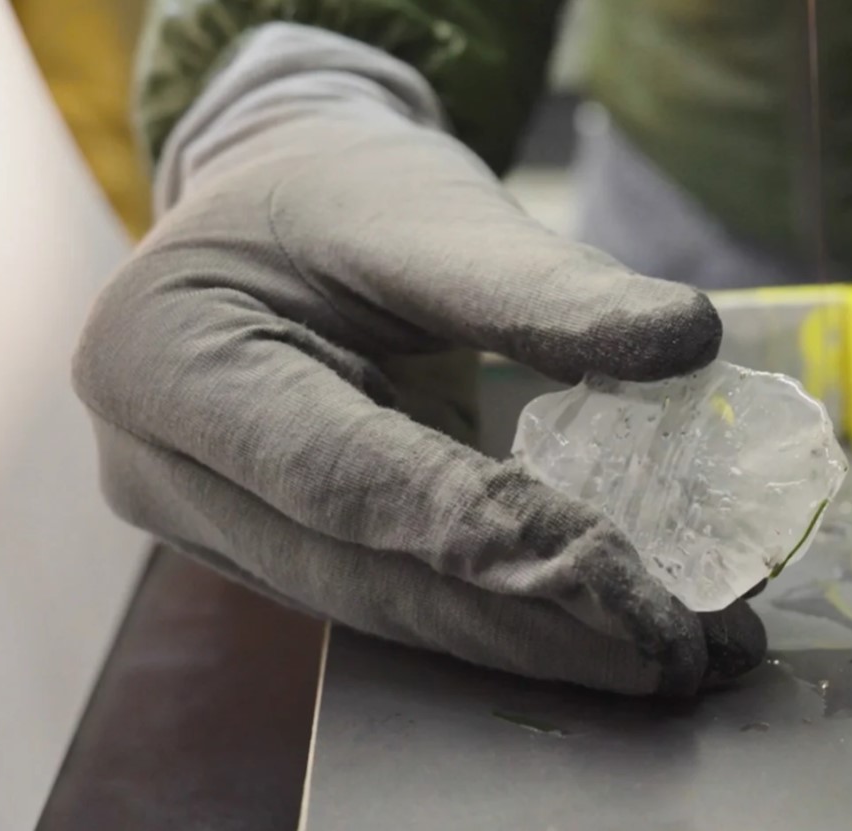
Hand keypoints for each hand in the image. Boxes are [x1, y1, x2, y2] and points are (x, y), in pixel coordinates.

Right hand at [73, 24, 763, 694]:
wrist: (267, 198)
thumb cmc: (336, 189)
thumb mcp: (428, 211)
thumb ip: (545, 285)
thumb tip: (688, 336)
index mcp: (166, 361)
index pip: (347, 479)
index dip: (490, 536)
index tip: (624, 580)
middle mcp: (163, 470)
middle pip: (368, 579)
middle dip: (532, 628)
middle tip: (674, 658)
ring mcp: (208, 526)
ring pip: (387, 611)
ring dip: (533, 644)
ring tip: (669, 657)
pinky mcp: (272, 551)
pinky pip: (394, 598)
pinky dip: (505, 619)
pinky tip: (609, 632)